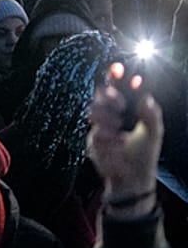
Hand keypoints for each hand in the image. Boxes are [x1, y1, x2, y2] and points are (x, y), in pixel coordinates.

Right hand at [89, 71, 162, 215]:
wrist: (133, 179)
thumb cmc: (144, 154)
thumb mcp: (154, 133)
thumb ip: (151, 114)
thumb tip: (145, 96)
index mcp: (126, 111)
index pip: (117, 90)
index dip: (115, 78)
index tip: (118, 68)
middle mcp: (111, 116)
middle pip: (100, 96)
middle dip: (108, 96)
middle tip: (120, 104)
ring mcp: (100, 128)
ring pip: (93, 112)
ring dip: (106, 117)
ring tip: (119, 128)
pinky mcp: (93, 142)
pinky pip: (94, 133)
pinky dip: (107, 137)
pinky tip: (118, 144)